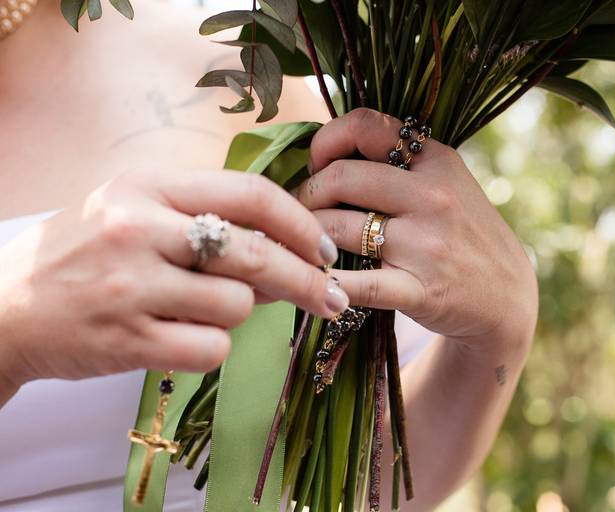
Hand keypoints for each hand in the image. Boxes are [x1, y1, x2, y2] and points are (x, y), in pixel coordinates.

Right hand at [0, 169, 347, 390]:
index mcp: (149, 188)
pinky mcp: (126, 340)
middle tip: (332, 297)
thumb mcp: (137, 214)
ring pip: (238, 305)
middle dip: (306, 280)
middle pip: (255, 254)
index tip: (324, 249)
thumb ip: (207, 223)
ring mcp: (131, 286)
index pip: (249, 194)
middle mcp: (139, 230)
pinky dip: (210, 348)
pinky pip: (211, 349)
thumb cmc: (86, 254)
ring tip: (197, 310)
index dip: (300, 224)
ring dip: (235, 313)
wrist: (6, 305)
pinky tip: (179, 338)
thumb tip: (290, 255)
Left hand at [294, 108, 537, 348]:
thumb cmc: (463, 234)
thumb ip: (398, 162)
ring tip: (303, 242)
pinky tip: (316, 281)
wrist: (506, 296)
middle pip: (341, 178)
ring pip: (338, 228)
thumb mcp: (447, 183)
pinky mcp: (420, 290)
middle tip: (298, 209)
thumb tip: (326, 151)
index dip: (325, 141)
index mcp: (436, 161)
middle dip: (305, 193)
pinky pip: (358, 284)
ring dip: (308, 237)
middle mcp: (433, 196)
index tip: (317, 164)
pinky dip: (326, 283)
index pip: (364, 125)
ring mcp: (427, 244)